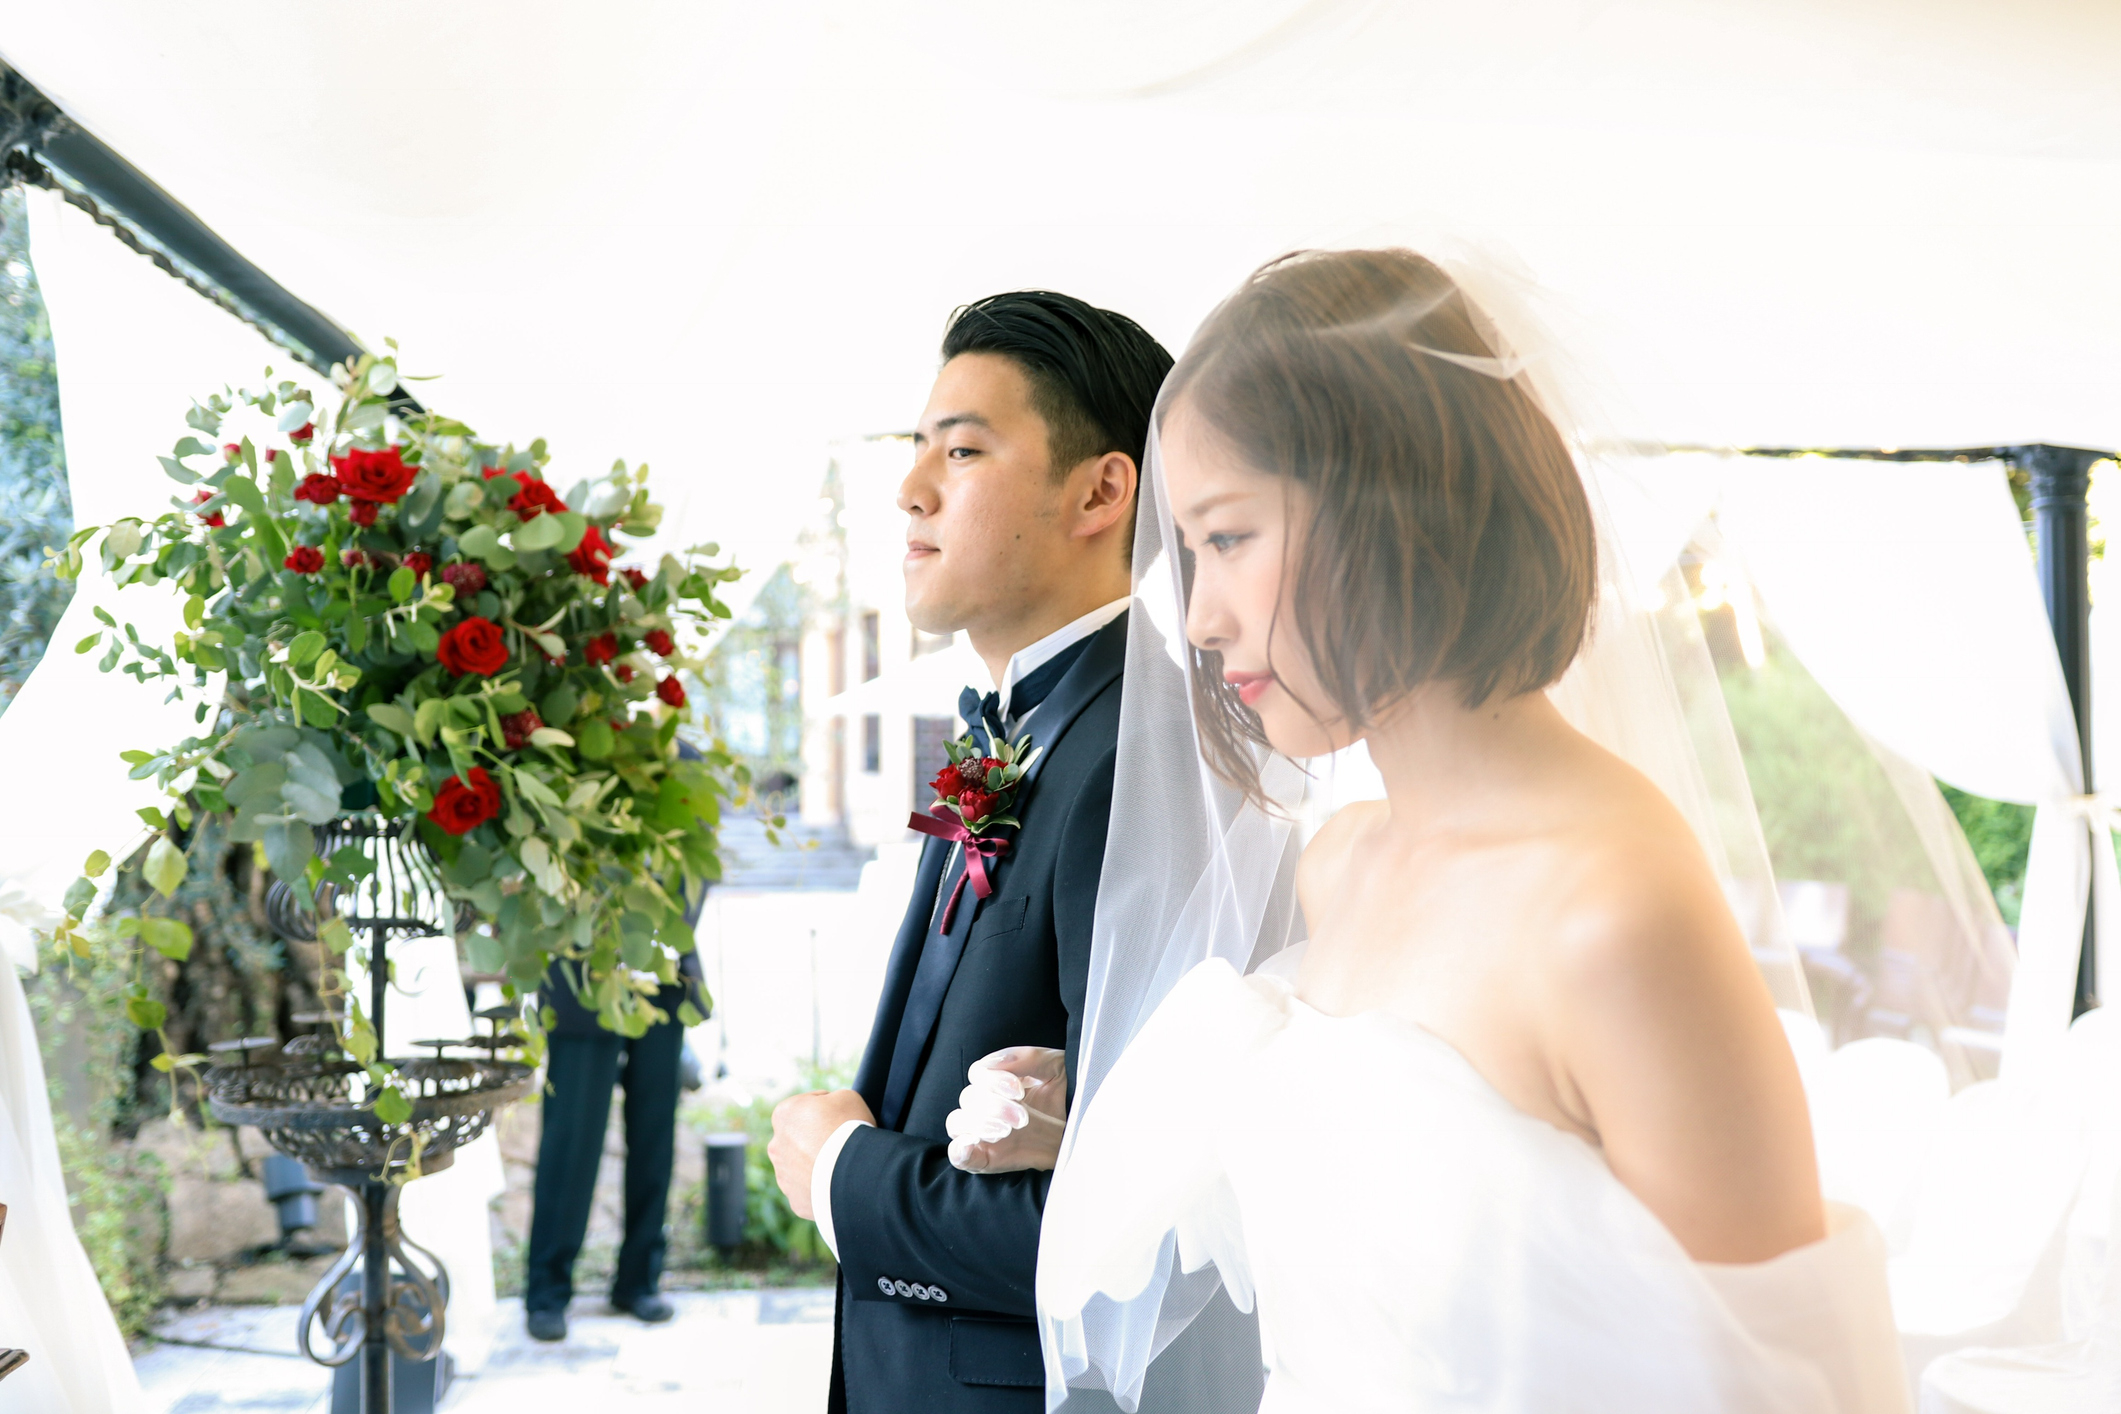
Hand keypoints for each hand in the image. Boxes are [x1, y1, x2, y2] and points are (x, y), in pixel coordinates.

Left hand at [768, 1088, 873, 1218]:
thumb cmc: (849, 1128)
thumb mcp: (846, 1096)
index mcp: (783, 1114)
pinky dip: (820, 1186)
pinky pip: (808, 1190)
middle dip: (816, 1138)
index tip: (840, 1117)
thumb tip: (830, 1109)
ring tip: (840, 1165)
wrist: (854, 1173)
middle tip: (842, 1142)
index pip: (806, 1105)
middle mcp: (776, 1145)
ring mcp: (784, 1176)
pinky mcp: (795, 1200)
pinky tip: (837, 1183)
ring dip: (816, 1164)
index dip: (827, 1108)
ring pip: (801, 1166)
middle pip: (799, 1137)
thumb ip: (831, 1099)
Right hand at [946, 1047, 1067, 1173]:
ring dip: (979, 1124)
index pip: (978, 1074)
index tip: (1019, 1091)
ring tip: (1006, 1131)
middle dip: (994, 1106)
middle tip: (1023, 1118)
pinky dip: (958, 1151)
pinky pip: (959, 1156)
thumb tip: (991, 1064)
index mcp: (1000, 1082)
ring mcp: (984, 1133)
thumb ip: (1026, 1058)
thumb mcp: (1054, 1068)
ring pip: (958, 1122)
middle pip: (969, 1098)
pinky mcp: (988, 1160)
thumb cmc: (1069, 1097)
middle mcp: (988, 1106)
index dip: (993, 1079)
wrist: (1085, 1133)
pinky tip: (970, 1145)